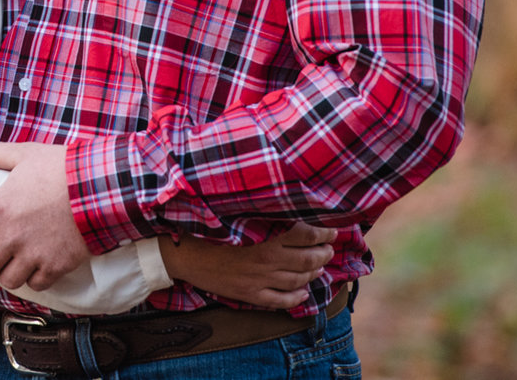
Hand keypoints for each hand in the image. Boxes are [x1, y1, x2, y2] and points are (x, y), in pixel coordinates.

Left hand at [0, 142, 88, 291]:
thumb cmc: (62, 169)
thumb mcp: (25, 154)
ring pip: (8, 280)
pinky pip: (37, 284)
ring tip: (12, 263)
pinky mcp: (57, 266)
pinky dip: (35, 279)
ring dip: (7, 273)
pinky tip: (37, 268)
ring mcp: (34, 255)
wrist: (101, 188)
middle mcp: (11, 237)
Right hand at [161, 223, 337, 308]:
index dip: (321, 234)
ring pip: (298, 281)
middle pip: (306, 261)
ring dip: (314, 274)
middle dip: (323, 254)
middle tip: (328, 249)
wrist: (185, 257)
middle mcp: (265, 264)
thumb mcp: (236, 223)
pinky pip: (282, 301)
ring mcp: (258, 282)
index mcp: (263, 243)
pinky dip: (297, 297)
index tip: (331, 231)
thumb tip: (287, 215)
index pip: (302, 237)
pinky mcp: (250, 295)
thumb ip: (262, 221)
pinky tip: (303, 292)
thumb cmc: (209, 234)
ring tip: (319, 267)